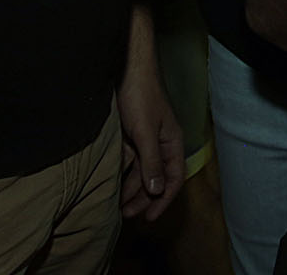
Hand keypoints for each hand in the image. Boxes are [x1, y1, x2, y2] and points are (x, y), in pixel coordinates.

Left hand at [117, 44, 184, 221]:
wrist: (126, 68)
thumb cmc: (141, 95)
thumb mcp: (145, 131)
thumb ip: (151, 161)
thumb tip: (157, 189)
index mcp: (172, 141)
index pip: (174, 177)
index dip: (164, 199)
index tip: (149, 217)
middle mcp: (161, 142)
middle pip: (156, 177)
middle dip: (144, 198)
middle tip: (128, 215)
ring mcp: (145, 138)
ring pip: (141, 170)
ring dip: (131, 188)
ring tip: (117, 204)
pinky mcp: (131, 133)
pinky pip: (129, 159)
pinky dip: (122, 172)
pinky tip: (112, 181)